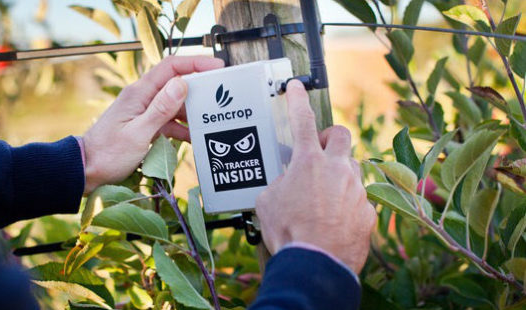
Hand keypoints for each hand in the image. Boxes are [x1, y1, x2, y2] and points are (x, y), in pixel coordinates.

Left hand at [82, 56, 223, 192]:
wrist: (86, 170)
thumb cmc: (108, 154)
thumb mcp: (138, 133)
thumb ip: (160, 109)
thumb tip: (182, 84)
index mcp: (139, 93)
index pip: (171, 67)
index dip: (196, 63)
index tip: (218, 68)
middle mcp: (143, 98)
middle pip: (176, 84)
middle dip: (200, 88)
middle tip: (221, 96)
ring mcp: (144, 112)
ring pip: (176, 104)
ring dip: (193, 111)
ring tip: (213, 119)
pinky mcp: (146, 126)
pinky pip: (170, 122)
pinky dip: (184, 128)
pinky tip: (196, 137)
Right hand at [255, 80, 375, 273]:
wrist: (316, 265)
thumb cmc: (289, 234)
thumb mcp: (267, 202)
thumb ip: (279, 184)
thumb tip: (286, 185)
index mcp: (308, 163)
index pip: (302, 120)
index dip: (297, 100)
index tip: (296, 87)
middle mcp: (337, 170)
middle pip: (341, 134)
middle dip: (330, 137)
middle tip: (319, 151)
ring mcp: (356, 189)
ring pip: (353, 167)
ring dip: (340, 172)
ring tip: (325, 193)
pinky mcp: (368, 210)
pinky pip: (359, 198)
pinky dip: (347, 203)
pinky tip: (335, 219)